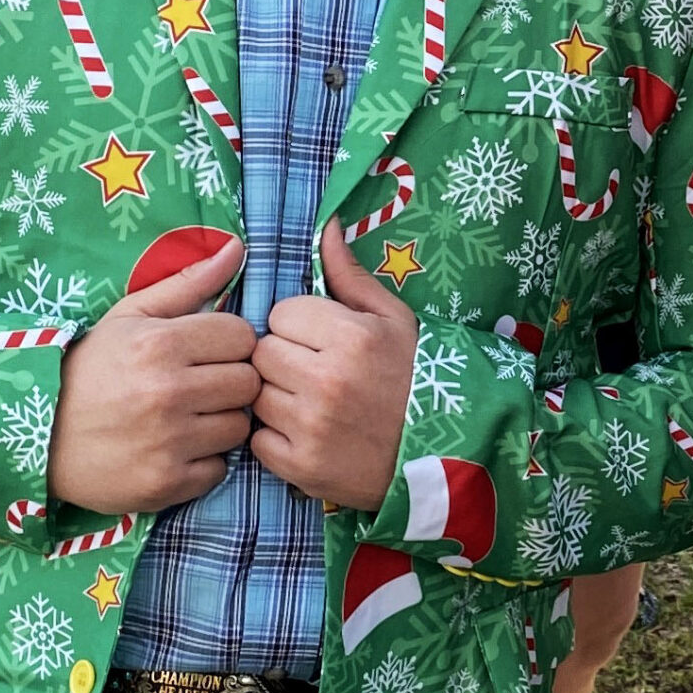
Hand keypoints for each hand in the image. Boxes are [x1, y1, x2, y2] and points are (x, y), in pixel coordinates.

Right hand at [48, 237, 256, 512]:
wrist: (35, 438)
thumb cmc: (90, 369)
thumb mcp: (130, 317)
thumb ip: (188, 283)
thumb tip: (237, 248)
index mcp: (162, 344)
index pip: (242, 338)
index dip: (230, 344)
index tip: (210, 352)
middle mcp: (168, 393)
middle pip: (248, 383)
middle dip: (231, 381)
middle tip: (204, 386)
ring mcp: (168, 442)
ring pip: (239, 427)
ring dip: (222, 422)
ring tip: (192, 417)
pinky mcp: (164, 485)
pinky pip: (219, 469)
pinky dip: (205, 462)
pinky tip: (179, 449)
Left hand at [252, 222, 419, 509]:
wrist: (436, 452)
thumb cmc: (412, 374)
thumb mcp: (392, 317)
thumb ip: (350, 274)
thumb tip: (325, 225)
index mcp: (351, 337)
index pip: (281, 313)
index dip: (296, 322)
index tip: (317, 336)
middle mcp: (326, 381)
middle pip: (263, 353)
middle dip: (281, 356)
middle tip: (309, 366)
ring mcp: (311, 427)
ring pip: (256, 395)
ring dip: (275, 394)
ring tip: (307, 398)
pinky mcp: (300, 467)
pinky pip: (257, 439)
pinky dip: (274, 436)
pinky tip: (304, 430)